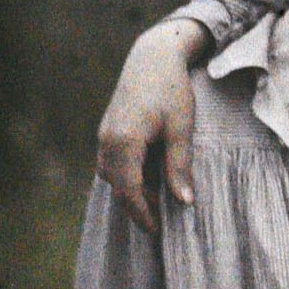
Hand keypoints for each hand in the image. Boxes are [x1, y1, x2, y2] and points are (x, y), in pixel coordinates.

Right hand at [96, 17, 209, 232]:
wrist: (152, 57)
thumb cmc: (171, 90)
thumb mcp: (181, 128)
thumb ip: (179, 166)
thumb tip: (184, 202)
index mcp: (125, 142)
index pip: (129, 190)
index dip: (143, 214)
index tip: (157, 231)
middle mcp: (107, 141)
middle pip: (118, 186)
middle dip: (137, 207)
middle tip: (160, 224)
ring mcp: (104, 135)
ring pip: (112, 175)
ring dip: (132, 190)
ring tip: (159, 200)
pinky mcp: (107, 130)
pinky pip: (112, 162)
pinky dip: (127, 175)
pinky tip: (149, 176)